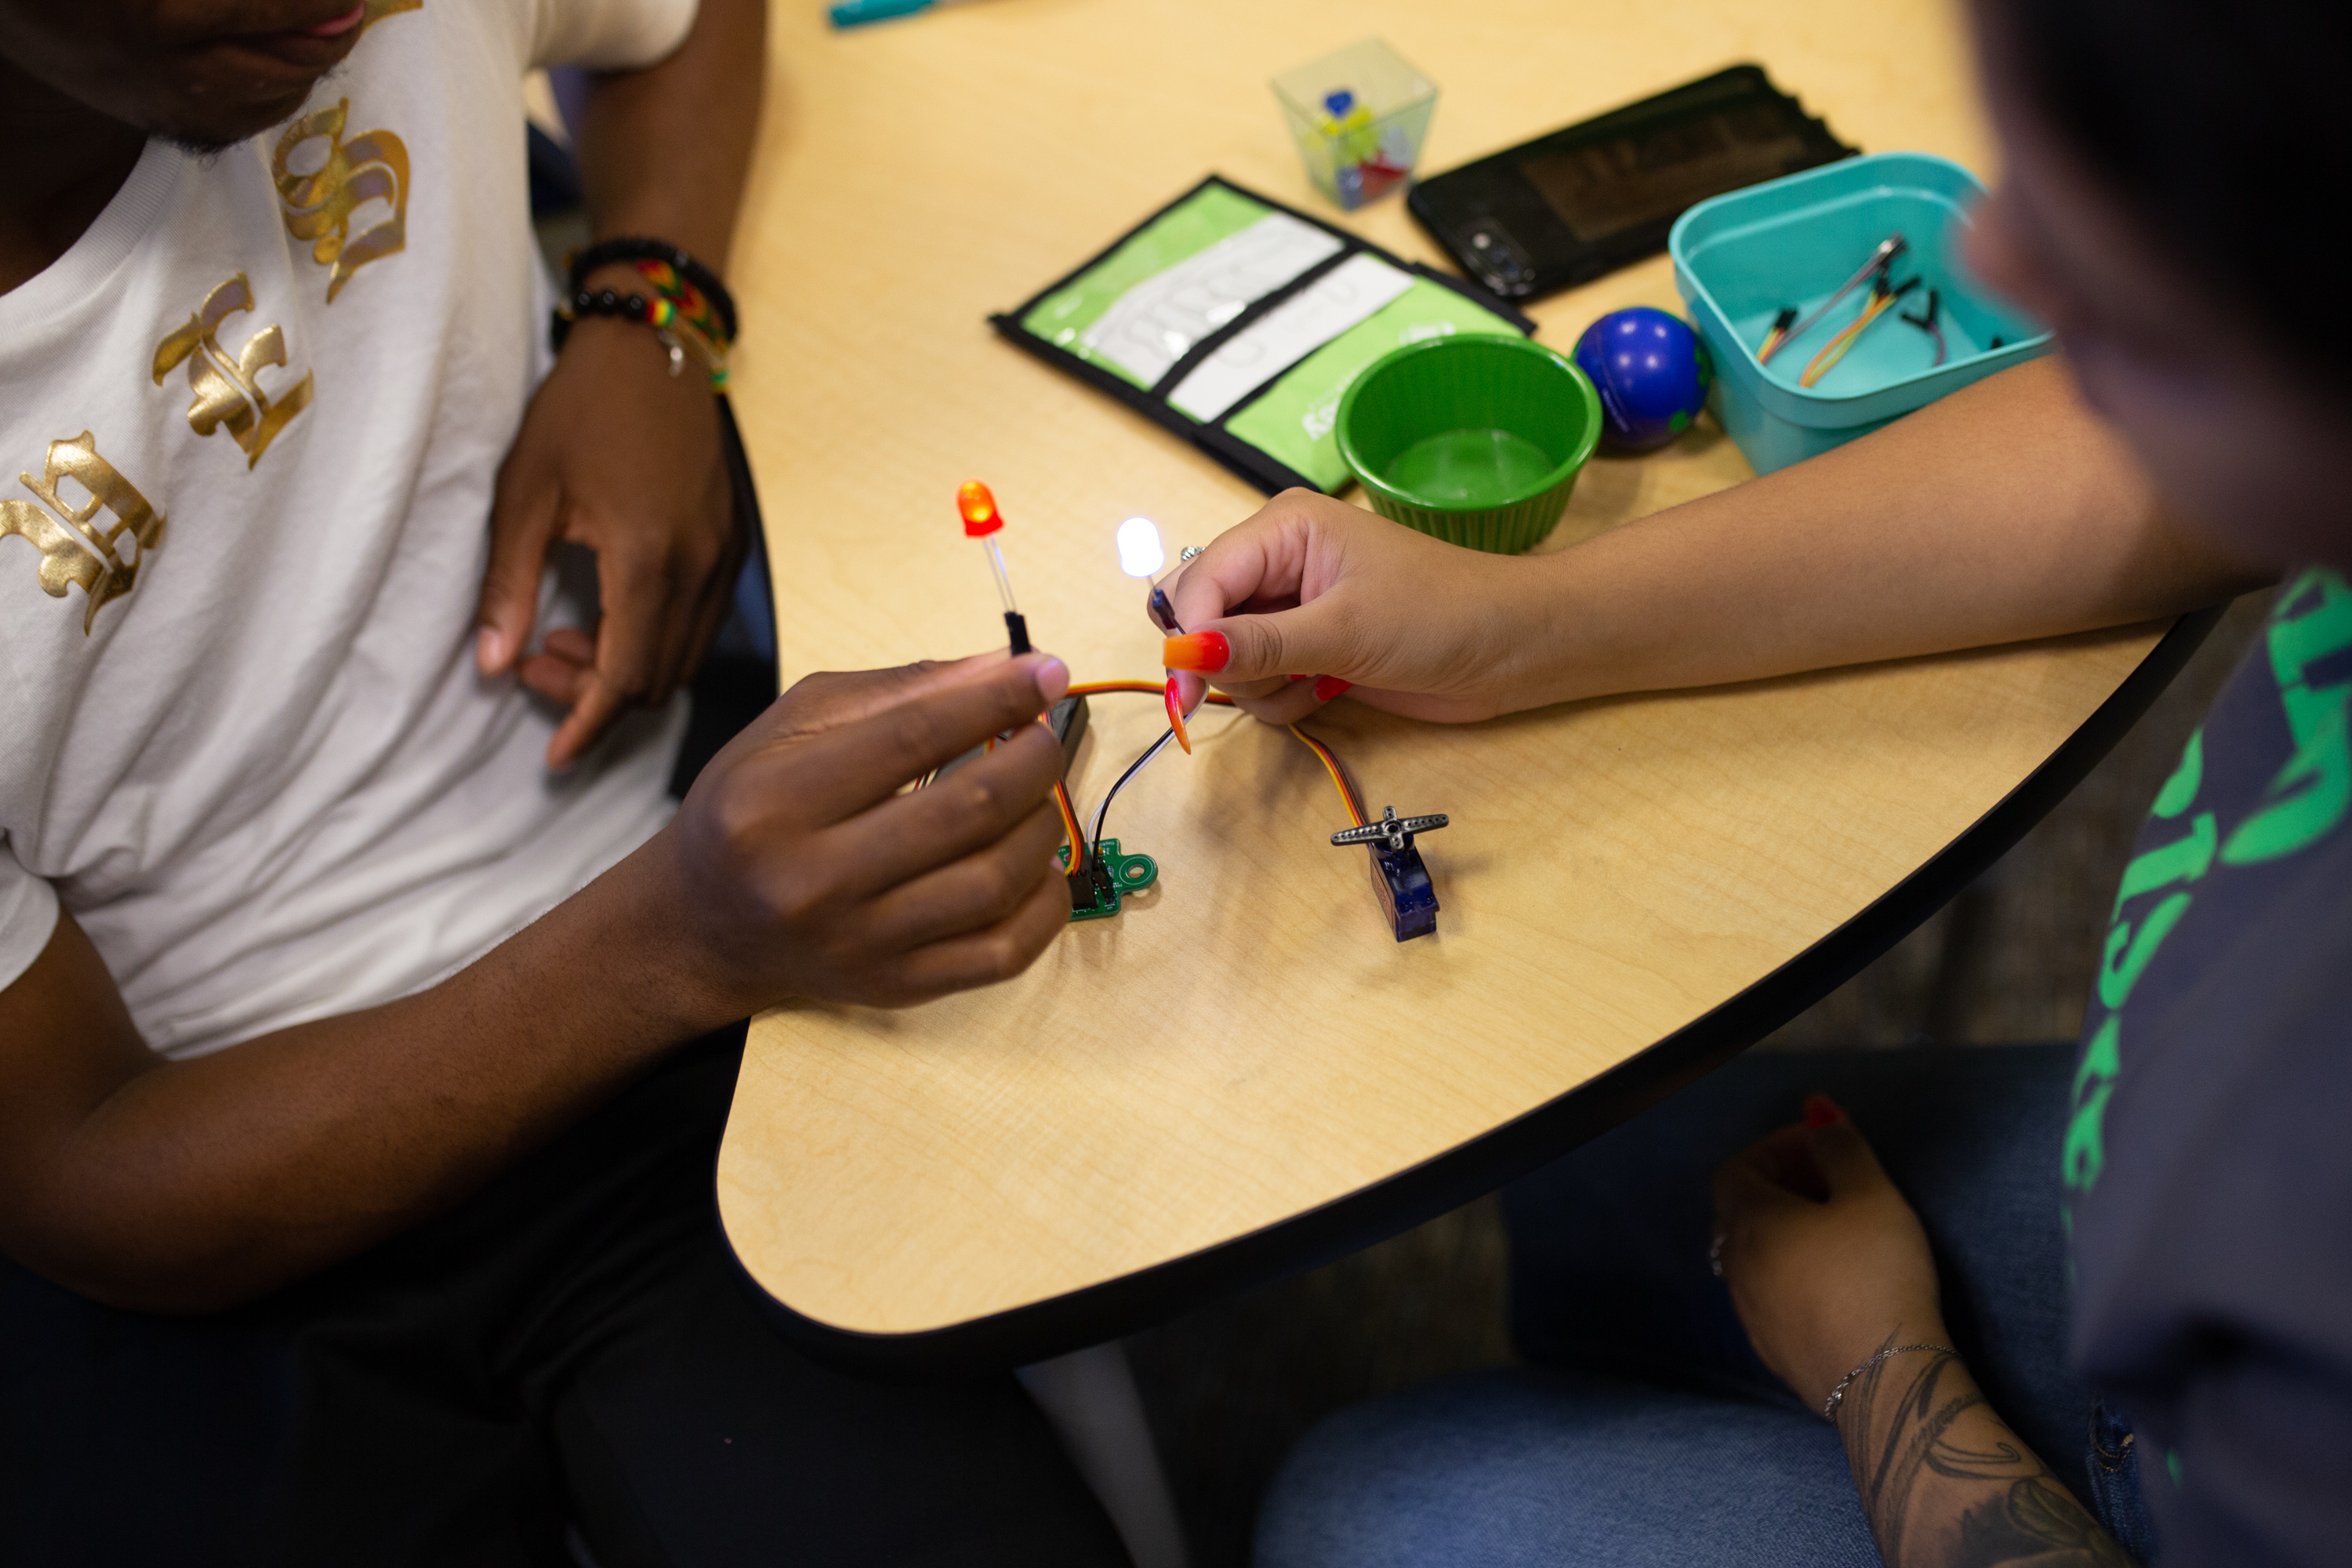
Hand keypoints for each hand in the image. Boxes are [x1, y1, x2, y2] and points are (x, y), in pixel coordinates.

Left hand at [476, 304, 741, 769]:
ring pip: (683, 656)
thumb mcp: (524, 493)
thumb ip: (508, 585)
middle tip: (532, 671)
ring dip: (626, 670)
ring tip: (563, 639)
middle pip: (658, 679)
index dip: (588, 725)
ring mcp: (725, 558)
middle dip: (597, 697)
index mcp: (648, 559)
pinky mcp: (733, 544)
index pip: (625, 678)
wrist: (652, 343)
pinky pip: (700, 622)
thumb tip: (492, 666)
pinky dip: (655, 639)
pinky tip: (608, 611)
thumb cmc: (581, 408)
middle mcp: (700, 569)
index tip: (555, 756)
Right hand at [655, 651, 1074, 1012]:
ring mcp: (858, 943)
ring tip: (1035, 796)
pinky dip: (1044, 901)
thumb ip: (897, 691)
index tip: (1044, 674)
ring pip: (996, 881)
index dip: (995, 699)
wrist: (704, 925)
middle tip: (1042, 737)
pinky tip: (1036, 865)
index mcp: (776, 801)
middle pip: (969, 809)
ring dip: (1042, 824)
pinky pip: (1004, 952)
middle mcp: (812, 881)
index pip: (915, 734)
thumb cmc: (753, 812)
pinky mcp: (895, 986)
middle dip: (1033, 759)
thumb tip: (1004, 669)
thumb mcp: (792, 728)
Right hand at [1155, 489, 1554, 724]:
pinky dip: (1283, 698)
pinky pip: (1257, 682)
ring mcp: (1290, 607)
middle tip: (1276, 677)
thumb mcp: (1346, 631)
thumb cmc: (1443, 616)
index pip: (1199, 581)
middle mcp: (1277, 561)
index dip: (1187, 636)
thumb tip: (1184, 654)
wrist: (1510, 650)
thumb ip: (1260, 645)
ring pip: (1224, 658)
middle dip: (1224, 659)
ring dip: (1262, 684)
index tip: (1188, 691)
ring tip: (1320, 678)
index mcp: (1283, 528)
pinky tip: (1328, 689)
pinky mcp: (1305, 648)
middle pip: (1199, 615)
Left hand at [1710, 1095, 1947, 1411]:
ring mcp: (1750, 1315)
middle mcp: (1736, 1268)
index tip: (1821, 1145)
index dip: (1774, 1148)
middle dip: (1781, 1185)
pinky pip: (1770, 1294)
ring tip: (1838, 1227)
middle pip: (1740, 1211)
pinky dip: (1791, 1271)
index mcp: (1749, 1223)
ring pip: (1754, 1256)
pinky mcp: (1773, 1351)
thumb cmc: (1878, 1275)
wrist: (1887, 1381)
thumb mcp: (1871, 1195)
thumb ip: (1840, 1147)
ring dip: (1785, 1231)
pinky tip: (1836, 1279)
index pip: (1737, 1169)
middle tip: (1832, 1180)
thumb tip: (1816, 1112)